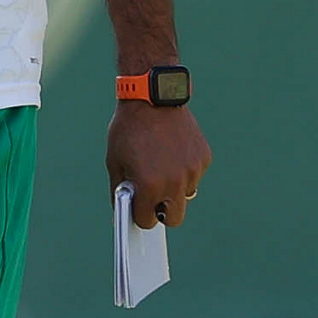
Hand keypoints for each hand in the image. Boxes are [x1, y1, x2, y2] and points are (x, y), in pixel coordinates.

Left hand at [107, 102, 210, 228]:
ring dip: (175, 188)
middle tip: (153, 196)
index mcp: (150, 185)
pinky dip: (184, 169)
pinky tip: (172, 149)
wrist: (152, 96)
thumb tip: (123, 211)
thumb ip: (120, 189)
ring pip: (185, 195)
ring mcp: (192, 171)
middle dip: (162, 211)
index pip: (147, 220)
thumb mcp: (114, 159)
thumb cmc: (129, 128)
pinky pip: (194, 175)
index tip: (138, 207)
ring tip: (161, 163)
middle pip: (174, 218)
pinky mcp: (203, 158)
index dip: (140, 213)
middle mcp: (174, 183)